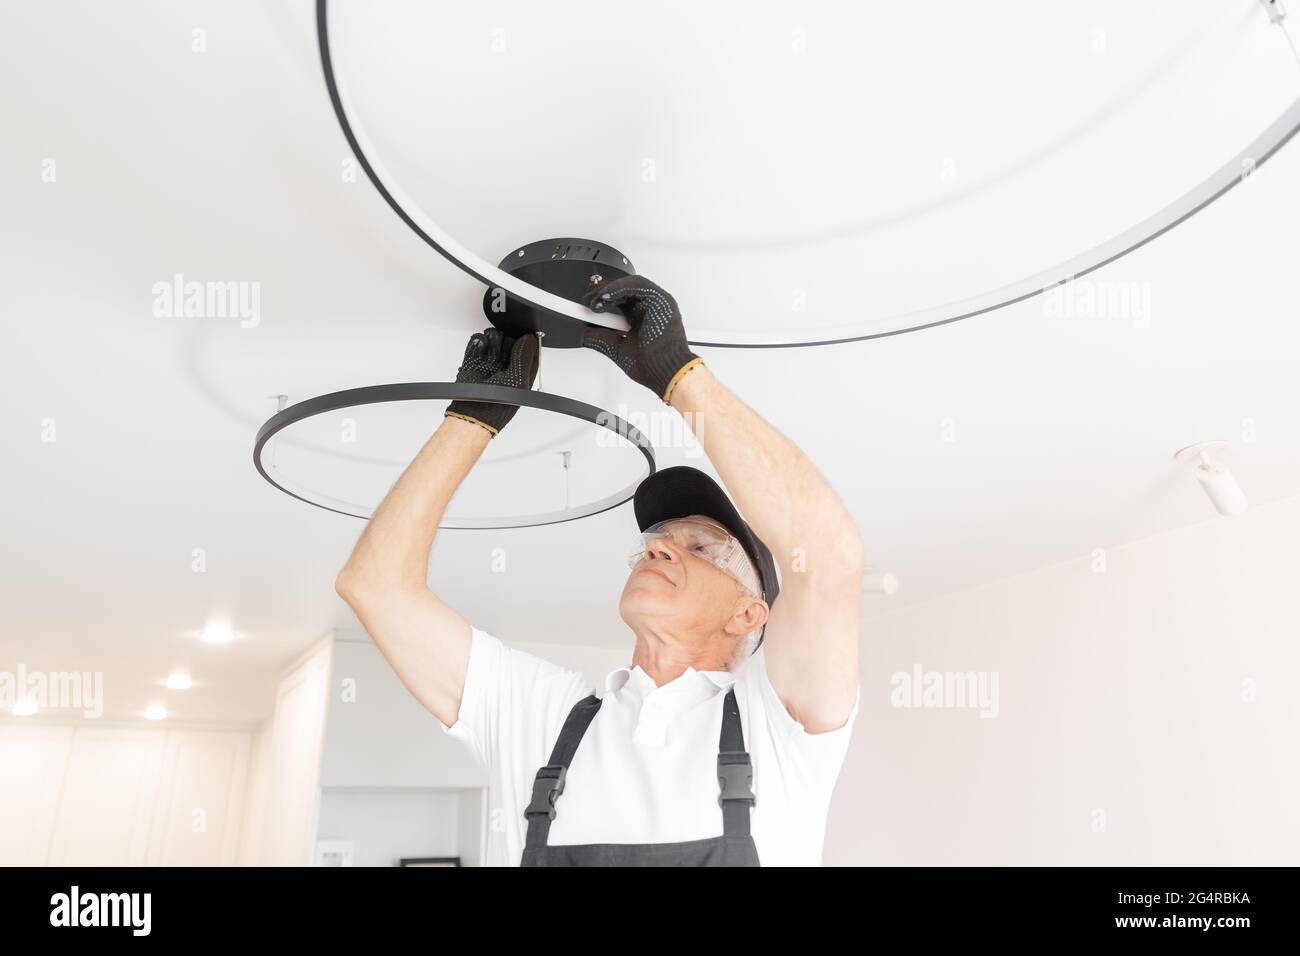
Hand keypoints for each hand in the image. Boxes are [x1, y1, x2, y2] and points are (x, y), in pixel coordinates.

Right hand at [444, 328, 538, 436]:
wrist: (473, 413)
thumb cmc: (498, 405)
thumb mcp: (518, 380)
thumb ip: (524, 357)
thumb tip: (529, 338)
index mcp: (522, 373)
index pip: (528, 350)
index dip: (526, 340)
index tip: (522, 335)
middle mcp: (506, 368)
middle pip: (509, 341)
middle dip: (506, 339)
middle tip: (503, 346)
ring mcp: (489, 364)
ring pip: (493, 340)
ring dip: (492, 338)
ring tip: (490, 346)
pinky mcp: (474, 363)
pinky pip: (477, 344)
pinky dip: (478, 341)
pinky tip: (480, 346)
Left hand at [581, 275, 701, 402]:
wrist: (665, 372)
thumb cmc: (651, 365)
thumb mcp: (616, 349)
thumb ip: (601, 338)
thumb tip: (585, 333)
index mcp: (642, 318)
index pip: (620, 299)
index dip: (602, 298)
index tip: (587, 303)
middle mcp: (650, 308)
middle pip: (624, 289)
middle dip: (601, 291)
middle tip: (587, 301)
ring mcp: (656, 303)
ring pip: (630, 283)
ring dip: (609, 289)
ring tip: (596, 302)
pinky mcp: (660, 300)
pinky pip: (637, 285)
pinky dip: (619, 288)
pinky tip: (607, 297)